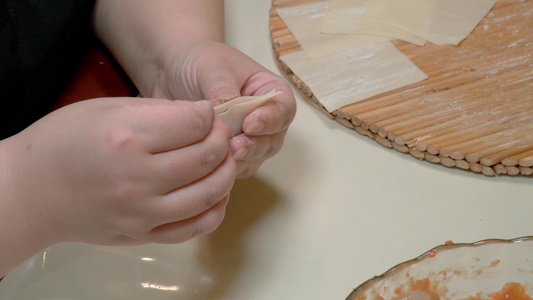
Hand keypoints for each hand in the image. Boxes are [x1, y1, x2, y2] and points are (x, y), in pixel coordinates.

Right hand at [4, 97, 235, 247]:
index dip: (208, 115)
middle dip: (223, 139)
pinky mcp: (143, 236)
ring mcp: (142, 213)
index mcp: (127, 138)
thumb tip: (201, 117)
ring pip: (210, 193)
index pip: (194, 124)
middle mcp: (138, 178)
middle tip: (218, 133)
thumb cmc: (65, 142)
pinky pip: (196, 227)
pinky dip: (216, 208)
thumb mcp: (108, 108)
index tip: (206, 114)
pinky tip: (215, 193)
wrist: (33, 192)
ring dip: (227, 172)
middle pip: (207, 157)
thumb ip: (159, 112)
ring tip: (222, 160)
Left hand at [149, 40, 296, 177]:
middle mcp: (264, 118)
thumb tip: (227, 116)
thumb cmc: (200, 60)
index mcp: (269, 91)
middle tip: (234, 146)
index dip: (270, 120)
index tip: (250, 124)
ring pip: (255, 158)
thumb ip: (224, 92)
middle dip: (255, 146)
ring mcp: (248, 138)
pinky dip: (224, 168)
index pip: (282, 109)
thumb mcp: (214, 68)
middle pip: (272, 140)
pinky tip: (209, 164)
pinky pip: (234, 168)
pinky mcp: (228, 153)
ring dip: (240, 160)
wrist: (172, 69)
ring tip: (220, 155)